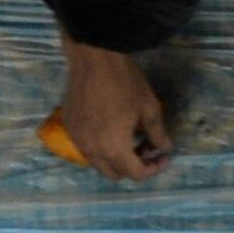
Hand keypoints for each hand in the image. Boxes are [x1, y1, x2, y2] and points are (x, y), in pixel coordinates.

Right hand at [53, 43, 171, 178]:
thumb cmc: (125, 83)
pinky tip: (111, 128)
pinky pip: (86, 146)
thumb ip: (158, 134)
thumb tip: (164, 148)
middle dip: (134, 166)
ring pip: (98, 162)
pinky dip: (101, 146)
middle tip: (147, 147)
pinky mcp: (69, 126)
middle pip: (115, 173)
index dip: (154, 168)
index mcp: (114, 149)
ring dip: (116, 157)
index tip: (164, 156)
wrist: (94, 58)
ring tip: (131, 137)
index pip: (135, 174)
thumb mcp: (149, 109)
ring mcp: (76, 139)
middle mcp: (91, 151)